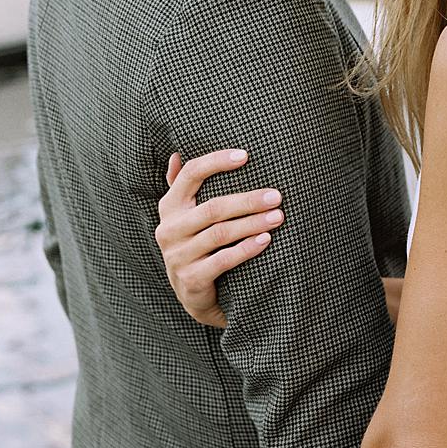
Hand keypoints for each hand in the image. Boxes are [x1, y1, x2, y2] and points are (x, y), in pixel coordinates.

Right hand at [154, 150, 282, 327]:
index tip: (246, 156)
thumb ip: (179, 186)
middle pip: (212, 208)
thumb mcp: (184, 217)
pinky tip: (266, 240)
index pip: (190, 175)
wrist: (191, 294)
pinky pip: (223, 260)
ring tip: (278, 216)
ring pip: (220, 234)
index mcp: (169, 207)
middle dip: (247, 201)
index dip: (216, 162)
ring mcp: (178, 256)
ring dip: (252, 224)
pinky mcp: (191, 279)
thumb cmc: (194, 245)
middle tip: (276, 196)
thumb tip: (177, 153)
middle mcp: (168, 229)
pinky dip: (246, 249)